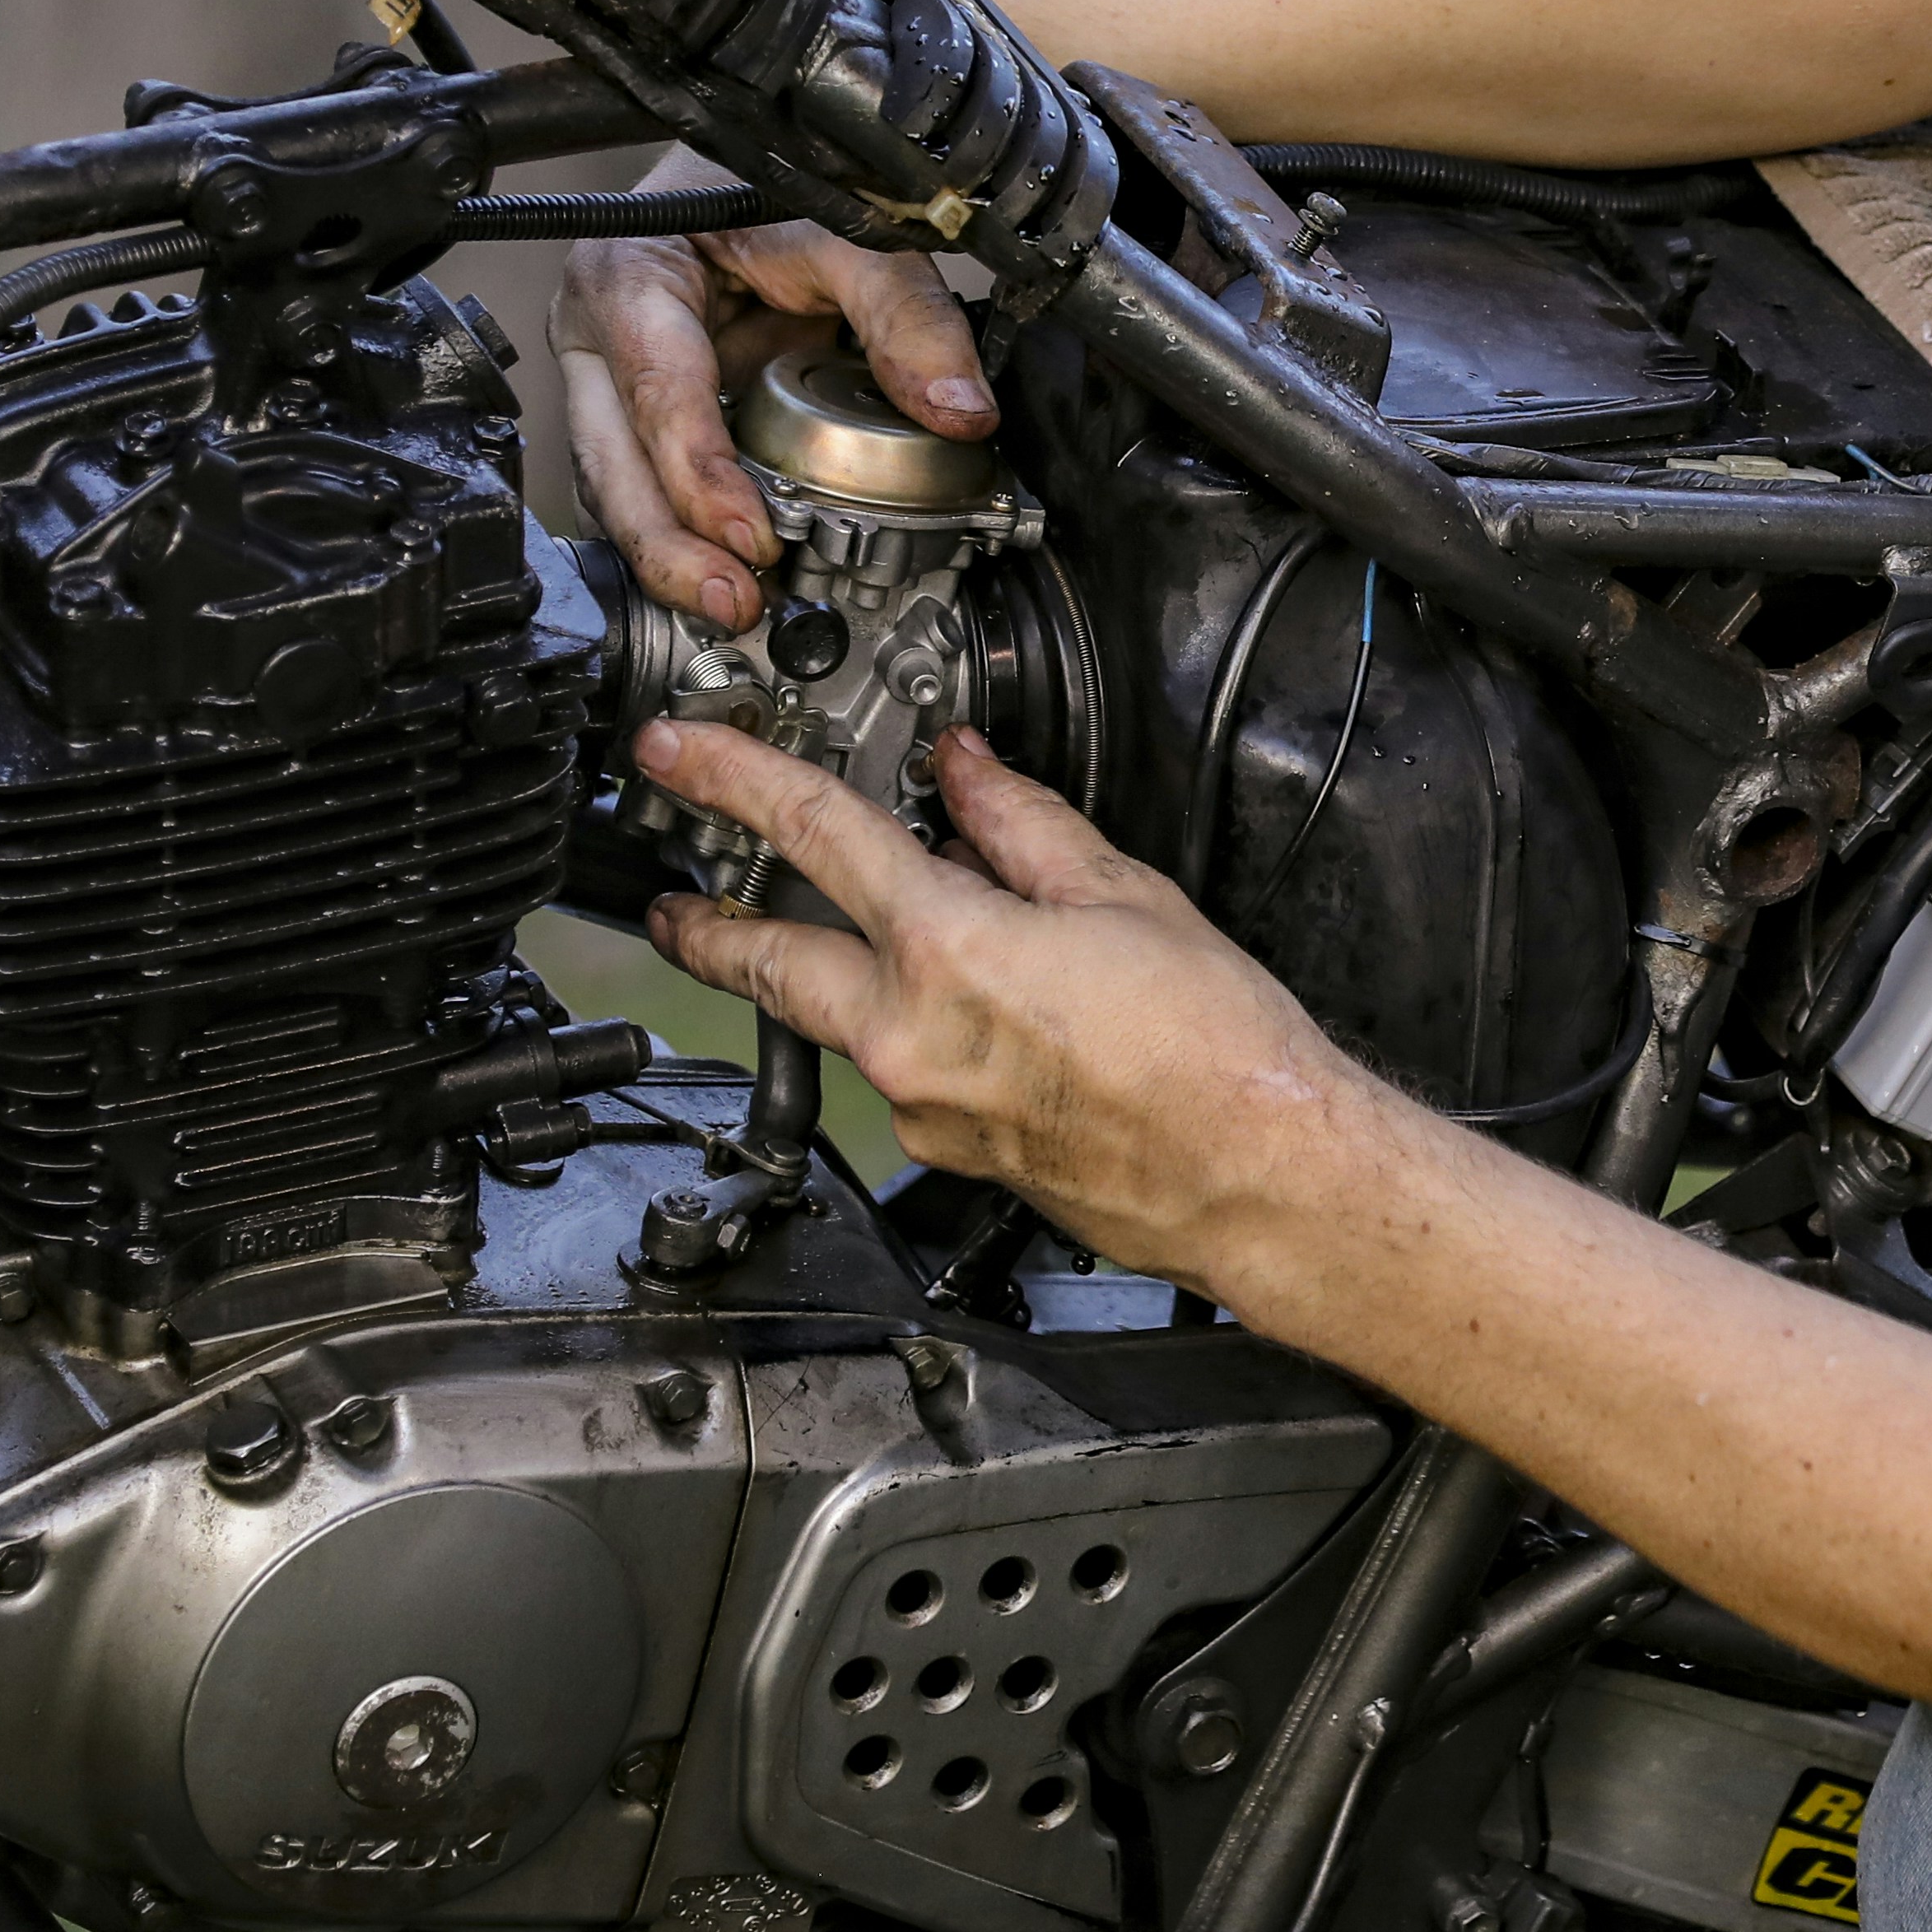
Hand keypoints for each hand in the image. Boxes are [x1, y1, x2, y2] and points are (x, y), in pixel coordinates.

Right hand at [551, 162, 995, 632]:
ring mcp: (615, 382)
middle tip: (736, 602)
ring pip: (619, 489)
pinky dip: (687, 534)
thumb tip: (959, 408)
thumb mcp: (846, 229)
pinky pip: (651, 486)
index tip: (750, 538)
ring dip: (672, 555)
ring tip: (740, 605)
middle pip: (611, 465)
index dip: (698, 476)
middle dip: (667, 546)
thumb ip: (905, 313)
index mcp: (627, 278)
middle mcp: (602, 337)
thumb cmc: (766, 181)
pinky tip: (733, 572)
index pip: (654, 394)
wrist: (747, 165)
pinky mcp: (646, 415)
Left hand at [636, 717, 1413, 1290]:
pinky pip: (901, 1074)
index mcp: (949, 949)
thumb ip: (1023, 825)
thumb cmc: (1217, 1052)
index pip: (812, 833)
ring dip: (820, 975)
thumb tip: (964, 774)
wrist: (1261, 1177)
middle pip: (769, 963)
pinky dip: (907, 1027)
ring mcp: (923, 1110)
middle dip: (706, 925)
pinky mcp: (953, 1157)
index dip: (732, 778)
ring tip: (825, 938)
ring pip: (835, 1022)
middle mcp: (910, 1039)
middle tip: (670, 900)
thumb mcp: (1126, 895)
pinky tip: (957, 1009)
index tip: (677, 754)